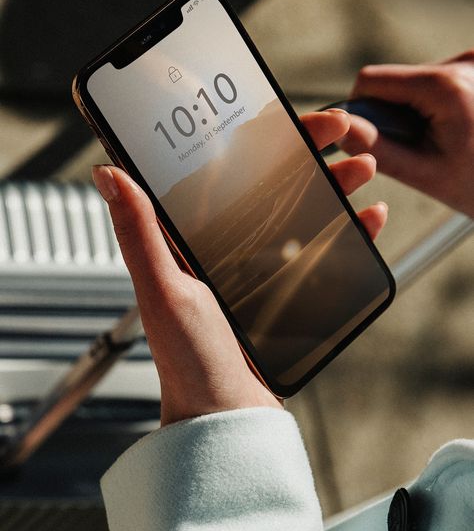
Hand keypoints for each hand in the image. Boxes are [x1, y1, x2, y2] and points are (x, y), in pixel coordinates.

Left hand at [92, 109, 386, 425]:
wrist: (226, 417)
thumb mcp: (162, 290)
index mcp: (195, 236)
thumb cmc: (187, 362)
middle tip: (338, 126)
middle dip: (308, 148)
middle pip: (273, 180)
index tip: (284, 113)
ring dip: (336, 182)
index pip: (228, 169)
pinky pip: (326, 248)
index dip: (258, 137)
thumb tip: (107, 171)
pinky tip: (369, 216)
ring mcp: (263, 264)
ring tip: (362, 165)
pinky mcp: (291, 287)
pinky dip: (350, 229)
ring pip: (305, 207)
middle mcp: (228, 243)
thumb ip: (139, 232)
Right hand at [339, 50, 473, 217]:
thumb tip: (339, 127)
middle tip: (424, 145)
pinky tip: (462, 126)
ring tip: (450, 138)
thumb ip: (376, 147)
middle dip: (398, 113)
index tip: (376, 138)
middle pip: (397, 79)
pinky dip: (441, 102)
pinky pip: (442, 78)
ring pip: (419, 79)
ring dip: (421, 108)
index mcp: (444, 86)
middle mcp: (464, 62)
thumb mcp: (424, 172)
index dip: (362, 110)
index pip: (371, 81)